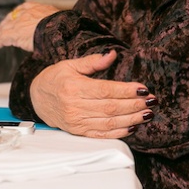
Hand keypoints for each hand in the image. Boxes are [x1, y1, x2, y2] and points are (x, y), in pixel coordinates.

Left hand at [0, 1, 59, 51]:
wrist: (58, 30)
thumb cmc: (63, 29)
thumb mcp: (60, 22)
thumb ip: (54, 25)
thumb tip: (60, 33)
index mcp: (39, 8)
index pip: (24, 8)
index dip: (19, 14)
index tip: (16, 18)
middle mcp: (27, 13)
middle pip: (13, 17)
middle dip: (7, 23)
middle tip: (2, 29)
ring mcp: (19, 22)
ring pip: (6, 27)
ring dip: (1, 33)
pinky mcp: (12, 33)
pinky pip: (1, 38)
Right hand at [30, 50, 155, 138]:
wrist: (36, 98)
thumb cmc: (55, 78)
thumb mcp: (70, 64)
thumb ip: (93, 61)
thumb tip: (112, 54)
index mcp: (73, 87)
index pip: (105, 90)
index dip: (126, 90)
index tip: (143, 89)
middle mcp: (74, 106)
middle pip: (110, 107)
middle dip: (134, 105)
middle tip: (152, 101)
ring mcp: (76, 121)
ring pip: (109, 122)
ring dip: (131, 119)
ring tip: (147, 114)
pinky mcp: (78, 131)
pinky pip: (101, 134)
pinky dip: (118, 132)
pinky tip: (132, 127)